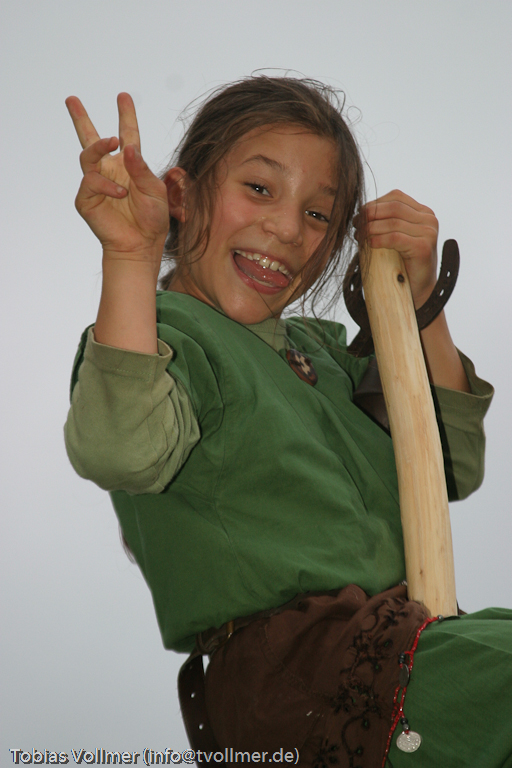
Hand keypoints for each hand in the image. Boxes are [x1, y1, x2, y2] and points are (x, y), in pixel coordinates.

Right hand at [66, 93, 169, 265]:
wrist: (141, 244)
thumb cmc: (152, 218)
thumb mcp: (155, 190)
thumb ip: (142, 168)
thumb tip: (127, 147)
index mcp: (130, 165)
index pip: (128, 135)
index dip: (126, 115)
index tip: (123, 96)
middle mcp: (111, 170)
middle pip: (91, 140)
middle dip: (80, 119)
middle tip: (71, 100)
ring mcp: (97, 183)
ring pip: (87, 155)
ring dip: (99, 145)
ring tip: (112, 141)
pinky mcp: (87, 199)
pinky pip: (91, 182)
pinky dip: (106, 185)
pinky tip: (120, 194)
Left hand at [358, 190, 438, 307]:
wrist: (418, 291)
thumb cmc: (402, 264)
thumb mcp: (395, 237)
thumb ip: (386, 222)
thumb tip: (359, 213)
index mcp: (423, 212)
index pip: (395, 197)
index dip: (374, 204)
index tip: (358, 215)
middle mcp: (429, 219)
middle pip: (393, 207)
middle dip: (370, 214)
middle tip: (355, 225)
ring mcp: (428, 232)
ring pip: (392, 222)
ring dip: (370, 228)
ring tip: (358, 236)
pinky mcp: (423, 247)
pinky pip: (395, 238)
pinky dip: (378, 239)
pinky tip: (368, 244)